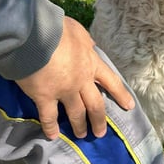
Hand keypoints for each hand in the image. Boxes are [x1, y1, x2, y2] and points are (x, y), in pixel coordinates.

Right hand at [16, 17, 134, 138]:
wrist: (34, 35)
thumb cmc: (56, 28)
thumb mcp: (77, 30)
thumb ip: (85, 40)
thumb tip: (91, 45)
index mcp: (91, 63)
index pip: (111, 81)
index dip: (121, 94)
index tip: (129, 106)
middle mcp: (81, 80)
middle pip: (95, 105)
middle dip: (99, 120)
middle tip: (101, 133)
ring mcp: (64, 91)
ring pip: (76, 113)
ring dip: (80, 126)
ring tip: (82, 135)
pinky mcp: (45, 97)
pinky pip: (49, 116)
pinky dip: (50, 127)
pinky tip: (52, 136)